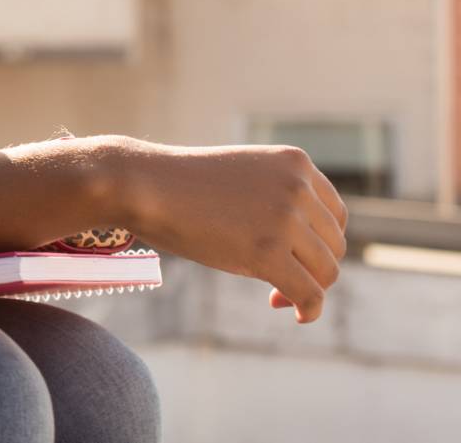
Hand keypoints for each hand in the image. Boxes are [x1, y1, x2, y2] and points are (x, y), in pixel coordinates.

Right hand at [115, 139, 348, 323]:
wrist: (142, 183)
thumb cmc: (182, 185)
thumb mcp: (243, 178)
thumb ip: (277, 198)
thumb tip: (304, 250)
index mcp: (294, 162)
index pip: (336, 215)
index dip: (321, 243)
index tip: (297, 258)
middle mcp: (298, 186)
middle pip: (334, 246)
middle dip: (313, 268)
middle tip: (281, 282)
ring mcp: (285, 217)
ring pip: (326, 272)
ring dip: (308, 289)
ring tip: (277, 295)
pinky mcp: (268, 250)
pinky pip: (309, 292)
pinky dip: (310, 309)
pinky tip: (297, 315)